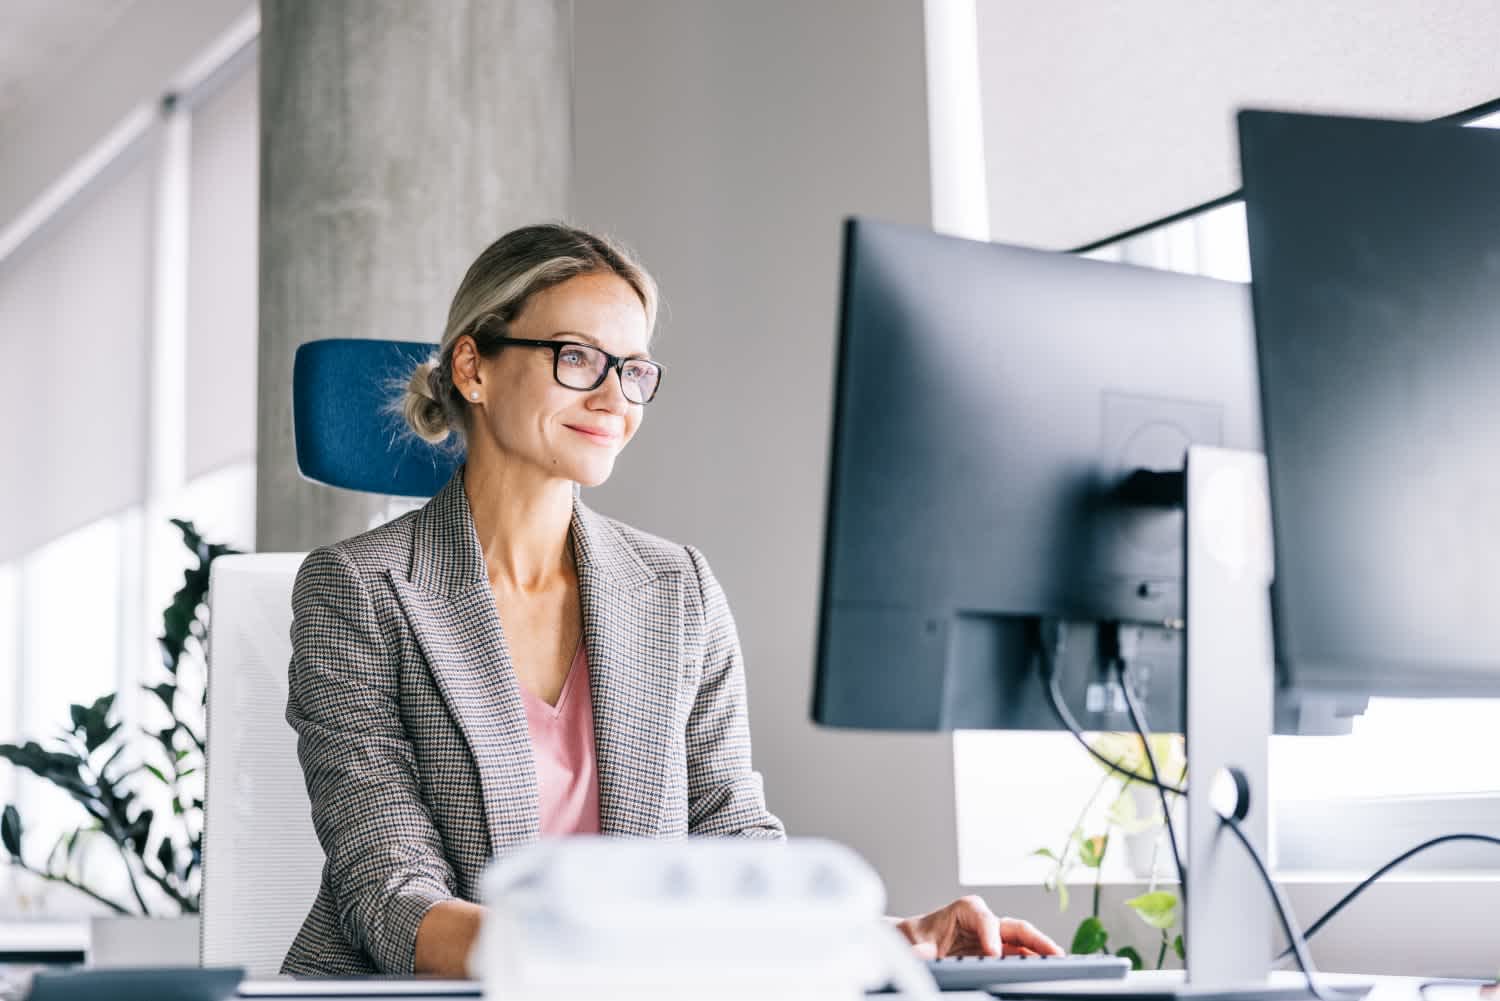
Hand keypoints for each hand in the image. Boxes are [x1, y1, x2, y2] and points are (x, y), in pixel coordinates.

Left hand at [895, 894, 1062, 959]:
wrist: (915, 942)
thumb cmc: (918, 936)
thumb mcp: (915, 942)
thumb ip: (920, 949)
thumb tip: (923, 954)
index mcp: (967, 909)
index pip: (986, 920)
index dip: (991, 937)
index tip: (994, 954)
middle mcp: (985, 920)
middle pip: (1017, 927)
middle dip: (1037, 939)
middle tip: (1054, 953)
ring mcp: (994, 936)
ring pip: (1024, 942)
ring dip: (1041, 952)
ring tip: (1059, 964)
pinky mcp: (997, 951)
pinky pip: (1019, 956)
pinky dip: (1033, 962)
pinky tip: (1044, 971)